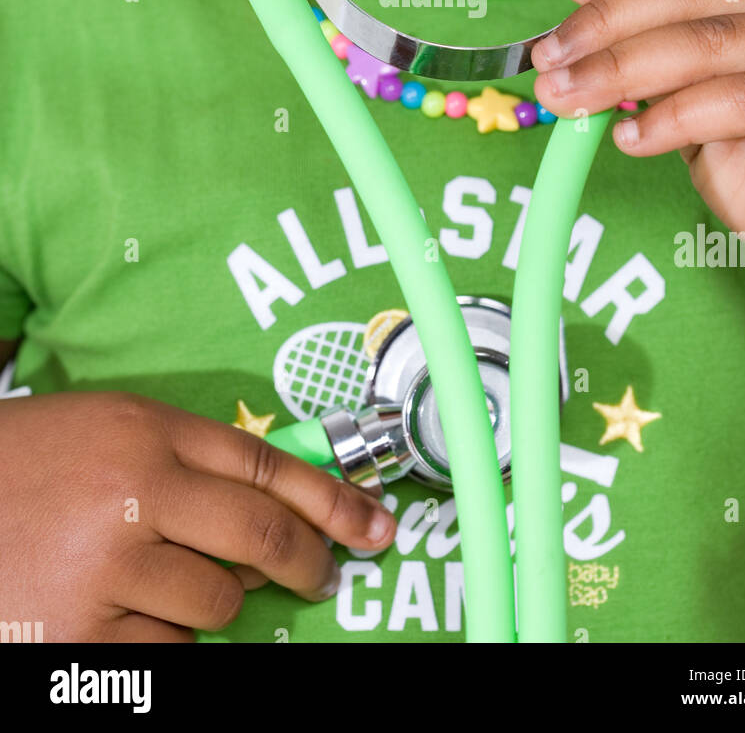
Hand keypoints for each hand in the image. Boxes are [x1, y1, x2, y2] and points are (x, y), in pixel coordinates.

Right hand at [0, 391, 395, 641]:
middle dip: (305, 561)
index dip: (332, 499)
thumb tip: (278, 508)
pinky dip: (156, 640)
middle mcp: (133, 494)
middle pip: (260, 535)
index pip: (267, 465)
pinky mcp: (77, 639)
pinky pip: (165, 652)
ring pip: (215, 605)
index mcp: (145, 431)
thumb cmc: (29, 463)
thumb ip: (190, 458)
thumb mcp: (110, 429)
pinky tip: (114, 613)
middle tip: (319, 574)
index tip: (373, 523)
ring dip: (207, 603)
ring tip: (154, 581)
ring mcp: (105, 570)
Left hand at [531, 0, 744, 321]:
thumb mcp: (704, 126)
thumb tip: (576, 61)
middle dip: (605, 23)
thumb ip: (658, 84)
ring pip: (710, 40)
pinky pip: (744, 98)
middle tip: (550, 61)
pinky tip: (635, 139)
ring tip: (571, 99)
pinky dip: (676, 117)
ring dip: (623, 69)